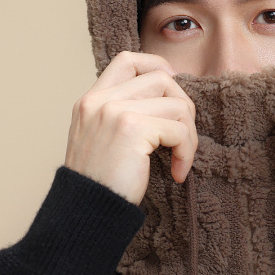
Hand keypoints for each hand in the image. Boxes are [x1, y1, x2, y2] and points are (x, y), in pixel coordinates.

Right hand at [64, 51, 197, 204]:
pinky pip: (180, 130)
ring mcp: (114, 111)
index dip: (158, 67)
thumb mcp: (100, 140)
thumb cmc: (100, 185)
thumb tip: (167, 101)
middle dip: (183, 108)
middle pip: (161, 79)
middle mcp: (100, 101)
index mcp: (91, 101)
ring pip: (177, 104)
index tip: (173, 92)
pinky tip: (177, 173)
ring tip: (180, 160)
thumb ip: (121, 116)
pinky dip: (187, 152)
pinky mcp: (132, 129)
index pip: (127, 60)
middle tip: (182, 139)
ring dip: (189, 135)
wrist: (84, 214)